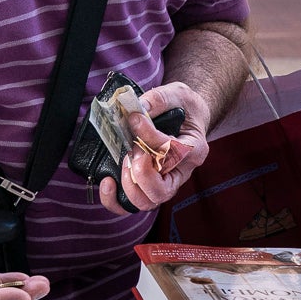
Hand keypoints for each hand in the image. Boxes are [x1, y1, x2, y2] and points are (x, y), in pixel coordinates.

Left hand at [98, 82, 211, 215]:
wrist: (186, 117)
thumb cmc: (183, 108)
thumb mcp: (177, 94)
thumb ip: (159, 99)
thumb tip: (138, 109)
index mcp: (193, 149)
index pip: (174, 153)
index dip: (150, 138)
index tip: (134, 119)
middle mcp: (181, 172)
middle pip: (162, 191)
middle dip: (141, 173)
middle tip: (132, 150)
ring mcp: (164, 182)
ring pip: (147, 202)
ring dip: (129, 184)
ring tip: (123, 160)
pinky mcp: (147, 185)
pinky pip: (129, 204)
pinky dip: (115, 199)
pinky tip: (107, 180)